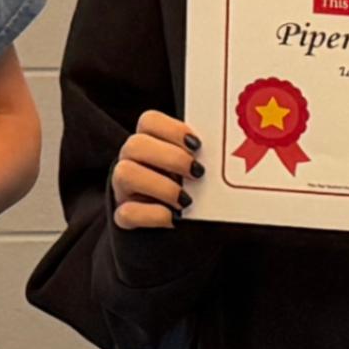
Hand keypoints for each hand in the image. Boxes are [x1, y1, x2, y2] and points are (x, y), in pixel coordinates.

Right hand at [110, 109, 200, 229]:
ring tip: (186, 200)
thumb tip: (225, 158)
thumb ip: (201, 158)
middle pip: (135, 144)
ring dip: (160, 186)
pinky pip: (126, 212)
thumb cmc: (192, 190)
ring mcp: (123, 189)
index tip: (197, 145)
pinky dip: (152, 215)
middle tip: (198, 173)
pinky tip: (173, 218)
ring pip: (124, 173)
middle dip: (170, 158)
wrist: (181, 228)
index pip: (149, 121)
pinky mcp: (123, 216)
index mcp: (149, 143)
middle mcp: (131, 161)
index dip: (172, 129)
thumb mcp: (196, 169)